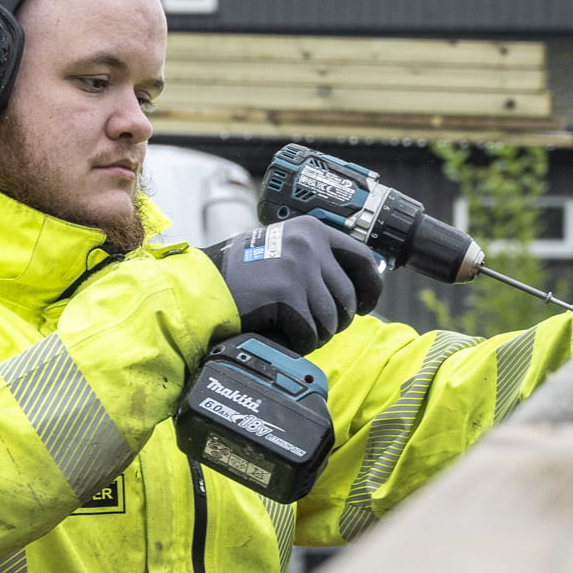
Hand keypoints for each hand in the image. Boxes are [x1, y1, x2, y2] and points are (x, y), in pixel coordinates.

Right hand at [209, 217, 383, 355]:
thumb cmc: (239, 275)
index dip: (370, 286)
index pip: (362, 256)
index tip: (365, 304)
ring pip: (331, 317)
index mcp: (311, 229)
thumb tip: (351, 285)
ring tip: (300, 335)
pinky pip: (311, 331)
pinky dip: (302, 343)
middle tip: (321, 328)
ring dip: (319, 334)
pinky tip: (287, 339)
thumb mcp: (281, 250)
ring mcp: (298, 267)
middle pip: (347, 294)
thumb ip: (314, 259)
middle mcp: (309, 243)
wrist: (202, 286)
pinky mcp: (286, 294)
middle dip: (338, 319)